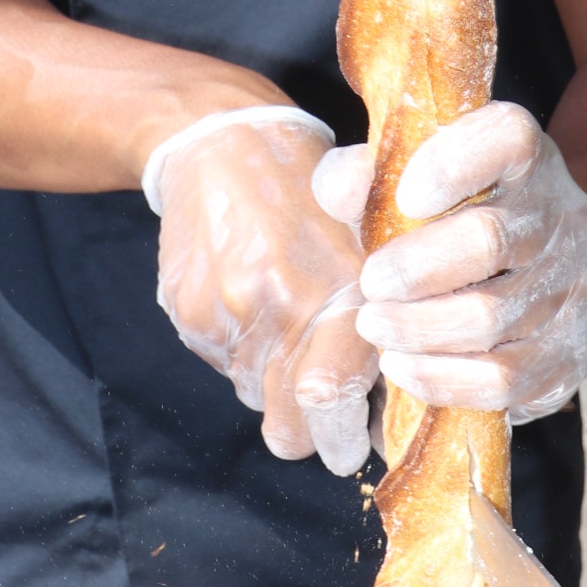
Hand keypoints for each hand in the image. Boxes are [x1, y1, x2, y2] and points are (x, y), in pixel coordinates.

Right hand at [151, 110, 378, 475]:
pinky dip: (238, 349)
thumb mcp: (367, 235)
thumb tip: (399, 394)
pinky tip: (250, 301)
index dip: (341, 439)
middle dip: (308, 433)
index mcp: (337, 286)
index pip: (328, 400)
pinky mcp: (187, 311)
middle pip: (288, 424)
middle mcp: (278, 306)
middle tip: (322, 415)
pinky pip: (220, 362)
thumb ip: (383, 313)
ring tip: (285, 324)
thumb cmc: (312, 186)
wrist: (222, 140)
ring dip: (272, 380)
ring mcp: (225, 312)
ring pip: (253, 394)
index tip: (351, 445)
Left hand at [337, 102, 586, 423]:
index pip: (508, 138)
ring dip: (416, 329)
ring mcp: (576, 286)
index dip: (452, 164)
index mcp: (528, 156)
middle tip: (371, 284)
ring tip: (375, 326)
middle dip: (413, 270)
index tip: (406, 197)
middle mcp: (563, 214)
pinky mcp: (572, 353)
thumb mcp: (421, 178)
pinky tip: (404, 366)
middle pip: (489, 240)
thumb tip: (343, 190)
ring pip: (490, 317)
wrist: (558, 272)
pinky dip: (441, 377)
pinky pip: (503, 377)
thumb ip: (369, 174)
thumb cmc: (466, 217)